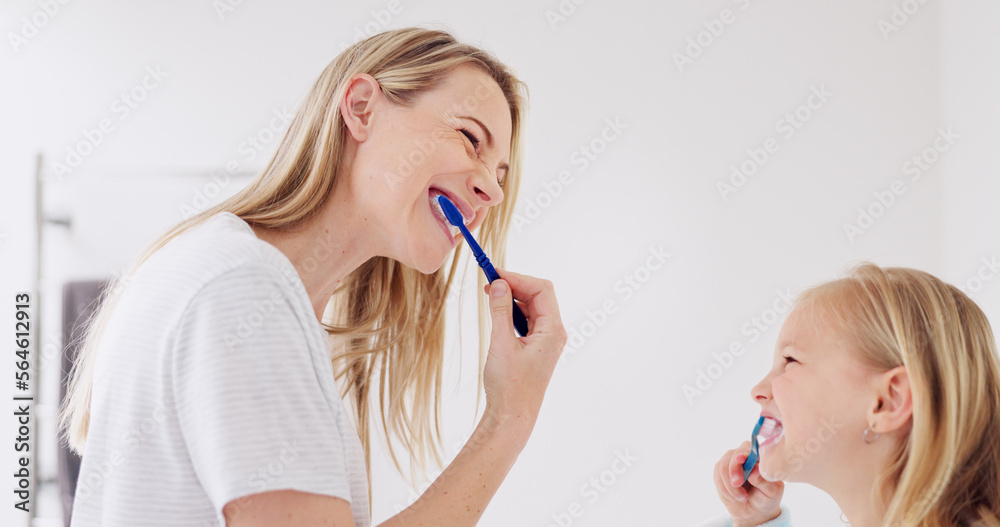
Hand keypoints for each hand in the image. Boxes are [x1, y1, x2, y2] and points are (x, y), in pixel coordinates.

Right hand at [481, 269, 566, 437]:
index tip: (495, 274)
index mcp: (553, 330)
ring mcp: (546, 341)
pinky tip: (497, 312)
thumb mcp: (501, 344)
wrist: (512, 417)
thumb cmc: (509, 386)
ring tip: (490, 294)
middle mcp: (554, 333)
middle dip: (516, 285)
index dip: (518, 277)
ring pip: (532, 307)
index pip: (542, 290)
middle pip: (539, 295)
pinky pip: (528, 320)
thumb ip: (500, 311)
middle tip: (489, 281)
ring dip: (513, 297)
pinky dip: (513, 312)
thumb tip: (499, 284)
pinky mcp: (536, 348)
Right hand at [713, 441, 783, 526]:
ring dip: (731, 486)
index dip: (744, 453)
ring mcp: (730, 460)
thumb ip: (764, 481)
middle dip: (734, 471)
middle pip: (733, 455)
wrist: (753, 510)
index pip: (751, 449)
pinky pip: (717, 476)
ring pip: (723, 467)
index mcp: (760, 457)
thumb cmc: (766, 498)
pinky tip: (733, 496)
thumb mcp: (772, 493)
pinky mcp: (720, 469)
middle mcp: (745, 454)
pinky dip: (725, 489)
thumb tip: (755, 469)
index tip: (740, 459)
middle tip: (738, 485)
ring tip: (742, 497)